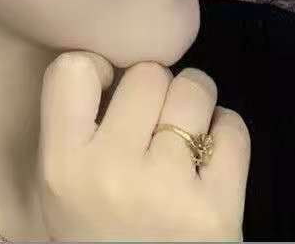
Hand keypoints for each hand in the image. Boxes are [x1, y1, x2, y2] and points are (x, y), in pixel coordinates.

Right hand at [35, 52, 250, 241]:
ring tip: (187, 127)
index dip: (98, 69)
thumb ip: (75, 129)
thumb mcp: (61, 189)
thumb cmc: (99, 240)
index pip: (73, 68)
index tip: (109, 88)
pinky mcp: (217, 210)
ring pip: (194, 91)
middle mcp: (111, 172)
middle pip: (147, 74)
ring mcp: (166, 190)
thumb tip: (118, 68)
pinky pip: (233, 130)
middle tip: (156, 113)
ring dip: (195, 100)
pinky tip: (212, 154)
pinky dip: (227, 133)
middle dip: (157, 86)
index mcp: (63, 166)